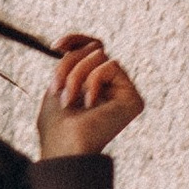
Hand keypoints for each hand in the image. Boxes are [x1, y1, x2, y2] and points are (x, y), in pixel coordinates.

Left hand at [36, 33, 143, 160]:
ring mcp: (122, 92)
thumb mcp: (59, 84)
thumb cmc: (56, 125)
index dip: (75, 40)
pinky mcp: (132, 98)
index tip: (56, 46)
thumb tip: (89, 46)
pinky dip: (94, 80)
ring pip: (100, 56)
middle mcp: (110, 87)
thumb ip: (74, 62)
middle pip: (93, 49)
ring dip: (77, 75)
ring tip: (69, 99)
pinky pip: (112, 66)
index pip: (91, 48)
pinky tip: (89, 103)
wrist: (64, 148)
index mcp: (92, 84)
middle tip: (57, 87)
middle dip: (68, 64)